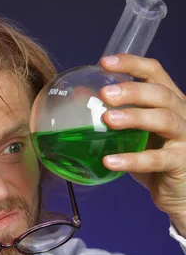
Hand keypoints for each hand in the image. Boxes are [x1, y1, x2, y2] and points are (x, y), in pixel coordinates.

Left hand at [99, 54, 185, 236]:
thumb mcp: (134, 135)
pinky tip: (109, 161)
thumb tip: (80, 98)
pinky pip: (156, 159)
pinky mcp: (181, 162)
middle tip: (104, 94)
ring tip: (107, 120)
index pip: (155, 72)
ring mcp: (184, 137)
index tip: (105, 62)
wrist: (179, 192)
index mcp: (170, 101)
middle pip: (160, 93)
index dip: (132, 64)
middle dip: (132, 90)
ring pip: (164, 119)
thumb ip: (115, 117)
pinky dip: (132, 159)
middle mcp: (182, 113)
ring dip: (134, 117)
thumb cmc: (155, 160)